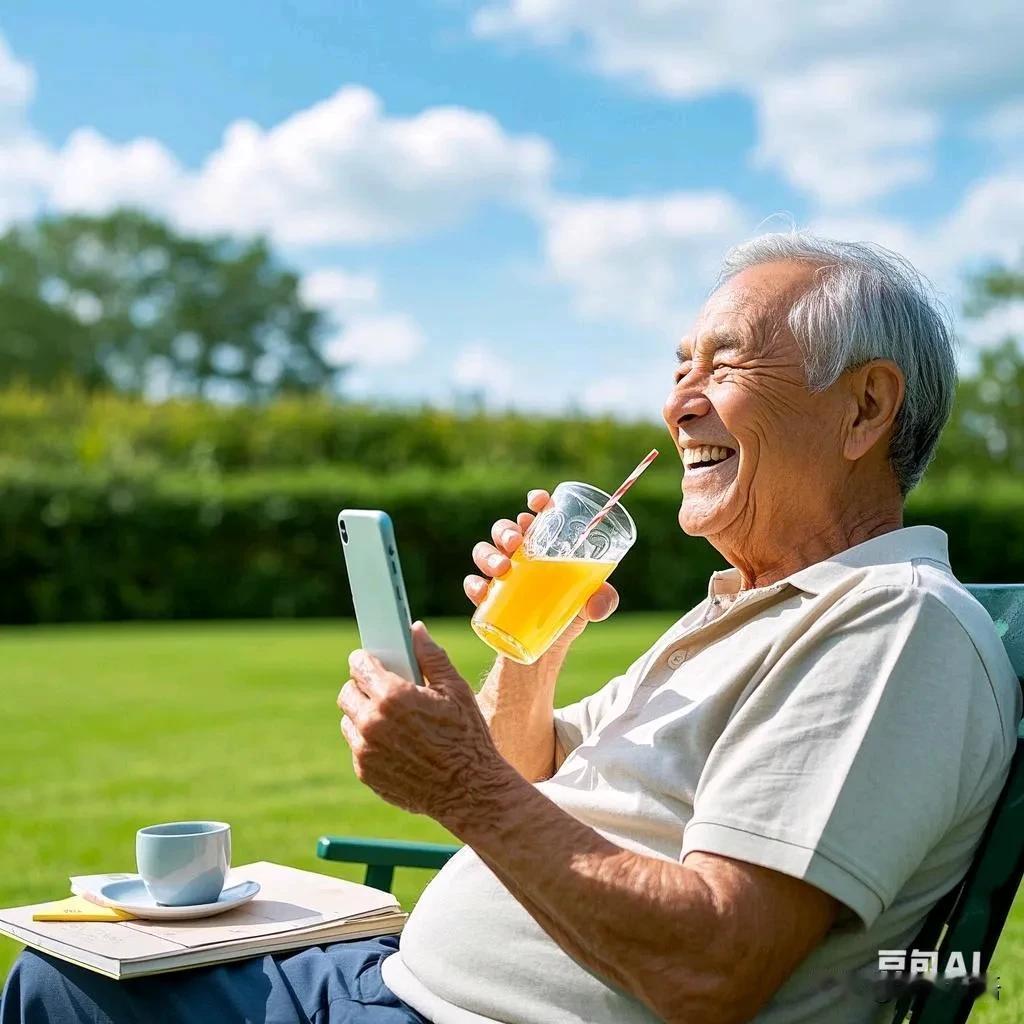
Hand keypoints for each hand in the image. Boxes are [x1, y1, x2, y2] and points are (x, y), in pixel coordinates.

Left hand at [337, 622, 515, 826]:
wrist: (469, 792)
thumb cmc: (467, 737)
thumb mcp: (456, 690)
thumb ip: (431, 656)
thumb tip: (415, 629)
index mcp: (393, 697)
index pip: (359, 665)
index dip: (366, 659)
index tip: (372, 659)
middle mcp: (372, 723)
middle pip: (348, 692)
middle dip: (362, 686)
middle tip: (383, 689)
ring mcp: (366, 751)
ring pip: (349, 720)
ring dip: (363, 714)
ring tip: (390, 716)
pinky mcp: (366, 773)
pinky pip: (357, 747)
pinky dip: (370, 741)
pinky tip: (396, 742)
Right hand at [464, 488, 618, 653]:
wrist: (547, 645)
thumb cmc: (569, 612)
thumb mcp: (591, 604)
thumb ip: (603, 600)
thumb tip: (596, 606)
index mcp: (544, 545)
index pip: (538, 514)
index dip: (537, 502)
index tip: (538, 501)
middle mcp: (519, 554)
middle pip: (505, 529)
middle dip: (506, 530)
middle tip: (515, 543)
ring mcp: (501, 574)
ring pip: (484, 551)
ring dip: (489, 555)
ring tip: (502, 569)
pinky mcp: (488, 596)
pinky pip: (472, 584)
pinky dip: (473, 585)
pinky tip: (482, 591)